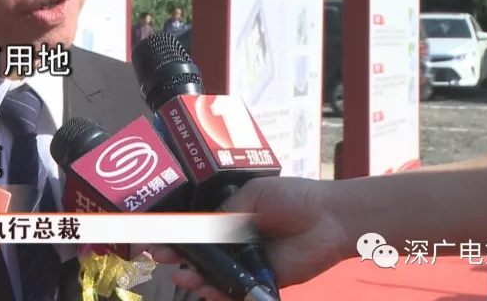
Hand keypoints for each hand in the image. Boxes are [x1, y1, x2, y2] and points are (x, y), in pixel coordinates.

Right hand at [149, 177, 349, 300]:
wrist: (329, 217)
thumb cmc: (293, 198)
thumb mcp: (253, 195)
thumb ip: (227, 213)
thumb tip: (200, 227)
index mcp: (232, 218)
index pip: (199, 228)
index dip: (178, 233)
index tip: (157, 235)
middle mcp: (236, 242)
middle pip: (202, 254)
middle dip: (179, 257)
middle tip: (161, 257)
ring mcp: (248, 263)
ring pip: (216, 275)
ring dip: (196, 278)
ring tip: (182, 277)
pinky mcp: (263, 281)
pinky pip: (237, 291)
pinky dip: (221, 294)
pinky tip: (206, 291)